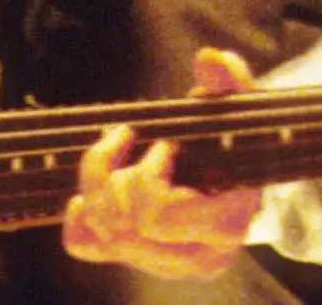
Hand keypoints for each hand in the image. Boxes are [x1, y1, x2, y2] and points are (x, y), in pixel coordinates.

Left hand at [60, 48, 262, 279]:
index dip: (147, 177)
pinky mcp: (137, 258)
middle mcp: (194, 257)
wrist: (242, 182)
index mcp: (226, 226)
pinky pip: (86, 246)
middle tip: (131, 141)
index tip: (165, 146)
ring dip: (96, 186)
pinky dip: (78, 217)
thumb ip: (232, 83)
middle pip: (123, 229)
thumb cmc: (242, 146)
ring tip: (115, 149)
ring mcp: (162, 263)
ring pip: (102, 236)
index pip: (157, 217)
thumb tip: (209, 59)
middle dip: (116, 177)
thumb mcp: (243, 112)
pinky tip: (87, 191)